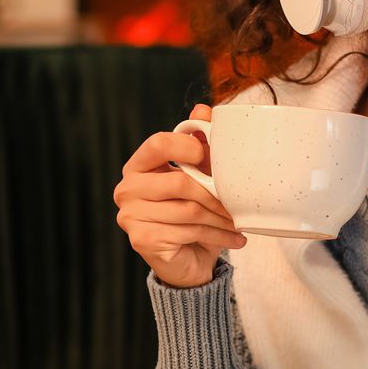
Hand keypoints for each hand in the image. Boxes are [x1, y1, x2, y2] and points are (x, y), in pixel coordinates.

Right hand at [113, 103, 247, 289]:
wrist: (187, 259)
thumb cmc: (191, 213)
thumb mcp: (198, 177)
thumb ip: (198, 144)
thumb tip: (202, 109)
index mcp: (138, 166)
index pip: (158, 144)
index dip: (187, 147)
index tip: (210, 158)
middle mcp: (127, 188)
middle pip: (179, 182)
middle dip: (214, 194)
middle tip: (237, 202)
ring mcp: (130, 215)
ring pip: (188, 210)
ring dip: (221, 218)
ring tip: (240, 223)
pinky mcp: (141, 239)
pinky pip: (188, 232)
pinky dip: (218, 236)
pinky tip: (234, 239)